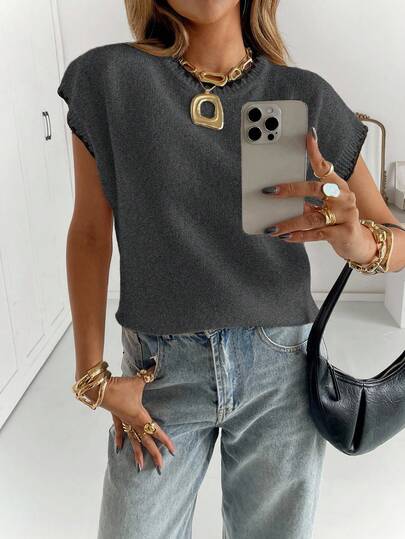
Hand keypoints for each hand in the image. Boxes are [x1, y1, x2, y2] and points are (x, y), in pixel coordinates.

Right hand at [95, 370, 175, 471]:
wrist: (99, 388)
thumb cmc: (120, 386)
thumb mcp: (138, 380)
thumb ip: (150, 373)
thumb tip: (158, 364)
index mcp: (140, 416)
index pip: (155, 431)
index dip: (165, 441)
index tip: (172, 452)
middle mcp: (132, 422)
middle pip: (145, 441)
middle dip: (154, 454)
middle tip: (160, 469)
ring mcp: (123, 421)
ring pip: (133, 440)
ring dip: (137, 453)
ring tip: (140, 467)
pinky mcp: (116, 416)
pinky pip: (120, 431)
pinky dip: (121, 439)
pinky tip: (120, 449)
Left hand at [261, 128, 377, 263]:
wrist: (359, 242)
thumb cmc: (338, 220)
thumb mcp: (325, 206)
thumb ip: (308, 200)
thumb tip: (278, 195)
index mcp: (338, 186)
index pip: (325, 166)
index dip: (315, 152)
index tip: (307, 137)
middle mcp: (344, 198)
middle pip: (315, 189)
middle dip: (290, 190)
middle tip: (270, 192)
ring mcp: (346, 215)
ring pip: (312, 217)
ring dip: (289, 222)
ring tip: (272, 227)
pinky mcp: (343, 233)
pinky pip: (316, 233)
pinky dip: (298, 235)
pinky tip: (285, 236)